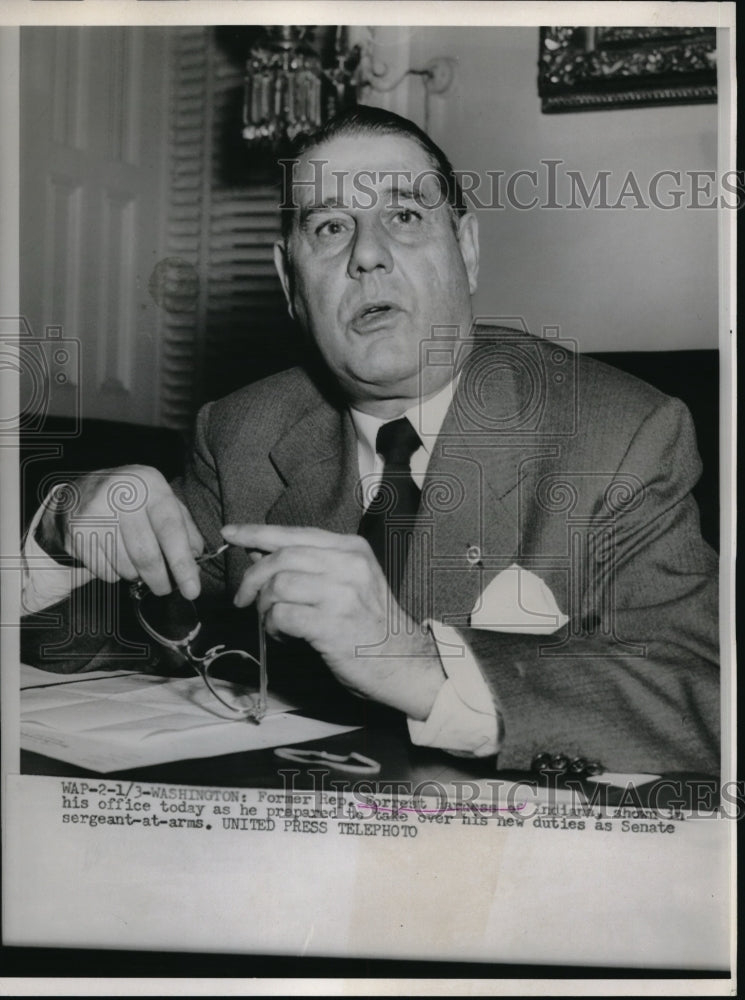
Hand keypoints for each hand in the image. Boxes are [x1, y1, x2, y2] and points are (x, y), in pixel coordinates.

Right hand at [37, 465, 203, 597]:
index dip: (183, 563)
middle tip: (165, 589)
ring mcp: (95, 513)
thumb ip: (184, 527)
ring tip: (137, 565)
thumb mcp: (161, 501)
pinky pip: (104, 571)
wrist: (80, 492)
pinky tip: (114, 558)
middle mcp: (121, 494)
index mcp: (149, 484)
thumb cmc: (132, 501)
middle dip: (160, 580)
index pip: (171, 530)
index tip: (192, 589)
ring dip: (136, 576)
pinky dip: (115, 574)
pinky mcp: (77, 532)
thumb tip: (197, 559)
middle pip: (146, 554)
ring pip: (125, 567)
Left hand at [222, 523, 445, 719]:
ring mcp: (342, 594)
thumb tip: (259, 553)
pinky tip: (284, 637)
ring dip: (264, 607)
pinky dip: (273, 627)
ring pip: (278, 586)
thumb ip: (307, 566)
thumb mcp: (347, 583)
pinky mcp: (332, 625)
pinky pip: (282, 616)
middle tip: (243, 599)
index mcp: (351, 550)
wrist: (405, 662)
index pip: (294, 534)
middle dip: (252, 578)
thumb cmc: (371, 625)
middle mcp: (349, 566)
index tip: (230, 533)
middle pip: (282, 557)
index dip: (256, 532)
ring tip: (272, 623)